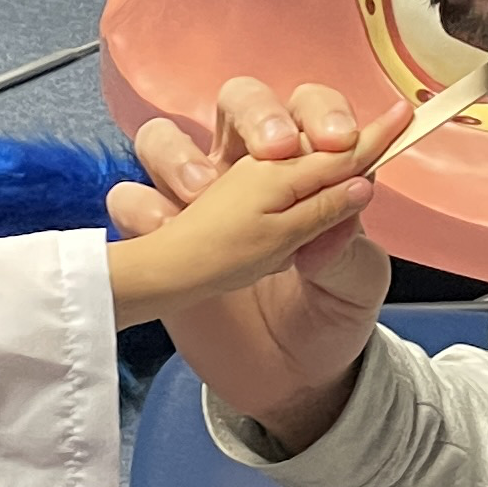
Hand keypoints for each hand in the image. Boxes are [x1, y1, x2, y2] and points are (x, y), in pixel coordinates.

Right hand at [105, 91, 387, 330]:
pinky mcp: (157, 238)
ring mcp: (196, 202)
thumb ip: (352, 241)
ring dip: (180, 154)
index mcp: (308, 176)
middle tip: (273, 148)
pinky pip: (130, 200)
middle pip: (239, 102)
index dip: (322, 113)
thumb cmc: (328, 322)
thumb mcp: (358, 286)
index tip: (337, 140)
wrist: (288, 384)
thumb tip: (349, 196)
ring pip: (164, 138)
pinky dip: (145, 208)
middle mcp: (250, 175)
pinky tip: (168, 233)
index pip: (313, 112)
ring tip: (202, 192)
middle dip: (256, 111)